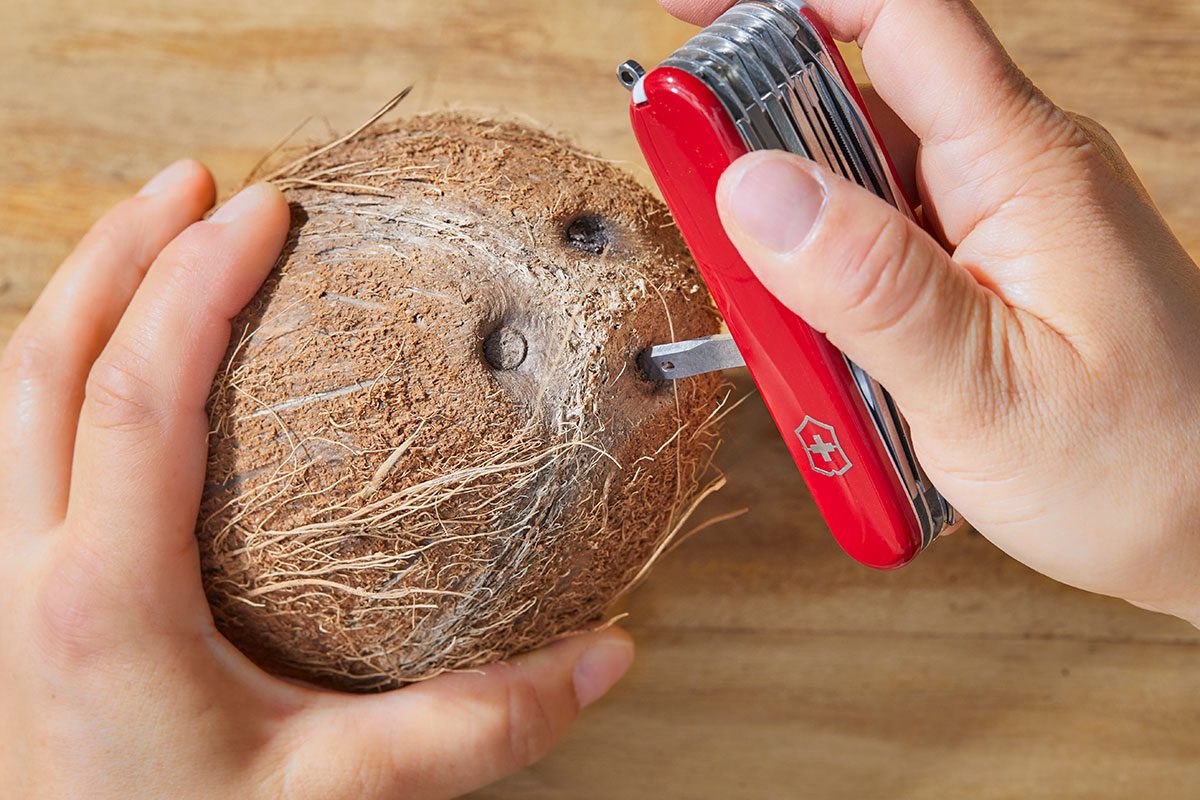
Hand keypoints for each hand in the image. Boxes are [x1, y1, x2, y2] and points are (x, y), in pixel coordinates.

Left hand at [0, 161, 632, 798]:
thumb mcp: (334, 796)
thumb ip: (472, 728)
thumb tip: (600, 656)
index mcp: (102, 600)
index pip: (134, 396)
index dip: (192, 286)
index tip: (261, 211)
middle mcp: (26, 571)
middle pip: (42, 361)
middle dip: (119, 251)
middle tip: (197, 184)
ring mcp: (3, 581)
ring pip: (10, 394)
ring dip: (80, 297)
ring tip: (154, 237)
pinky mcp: (13, 600)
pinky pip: (17, 442)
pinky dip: (64, 367)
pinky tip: (115, 361)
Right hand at [661, 0, 1199, 622]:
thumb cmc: (1138, 468)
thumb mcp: (983, 390)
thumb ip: (868, 286)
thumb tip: (754, 190)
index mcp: (1022, 168)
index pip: (899, 21)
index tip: (687, 14)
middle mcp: (1011, 174)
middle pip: (856, 96)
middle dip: (757, 140)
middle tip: (696, 201)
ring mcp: (996, 222)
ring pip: (856, 178)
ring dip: (792, 238)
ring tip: (780, 329)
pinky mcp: (982, 269)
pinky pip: (881, 240)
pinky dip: (826, 281)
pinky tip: (819, 349)